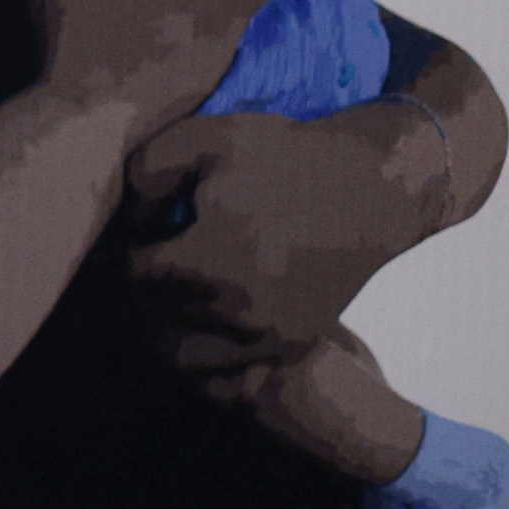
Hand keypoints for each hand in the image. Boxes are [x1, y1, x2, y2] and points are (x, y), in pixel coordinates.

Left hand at [122, 98, 466, 384]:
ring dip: (167, 326)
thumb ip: (144, 175)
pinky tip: (203, 312)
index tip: (149, 227)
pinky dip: (205, 347)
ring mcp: (269, 336)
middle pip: (155, 318)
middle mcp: (239, 314)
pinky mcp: (292, 344)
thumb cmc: (285, 156)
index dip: (134, 246)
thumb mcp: (201, 140)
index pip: (137, 274)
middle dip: (146, 288)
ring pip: (185, 354)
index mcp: (209, 266)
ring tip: (174, 288)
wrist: (375, 187)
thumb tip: (133, 222)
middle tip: (156, 256)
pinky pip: (227, 368)